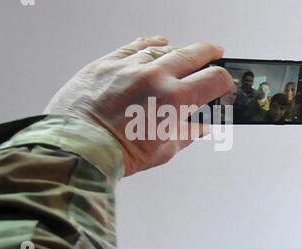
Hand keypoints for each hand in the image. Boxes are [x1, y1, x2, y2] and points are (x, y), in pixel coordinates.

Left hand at [44, 36, 233, 175]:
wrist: (76, 148)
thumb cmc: (118, 153)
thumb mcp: (163, 151)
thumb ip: (187, 134)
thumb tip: (199, 127)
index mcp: (173, 99)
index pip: (213, 79)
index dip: (225, 80)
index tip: (224, 83)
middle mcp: (154, 76)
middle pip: (193, 54)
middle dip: (210, 53)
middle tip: (217, 53)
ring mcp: (130, 66)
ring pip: (164, 48)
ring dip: (180, 50)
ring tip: (187, 53)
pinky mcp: (107, 63)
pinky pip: (135, 45)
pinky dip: (151, 43)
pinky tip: (159, 42)